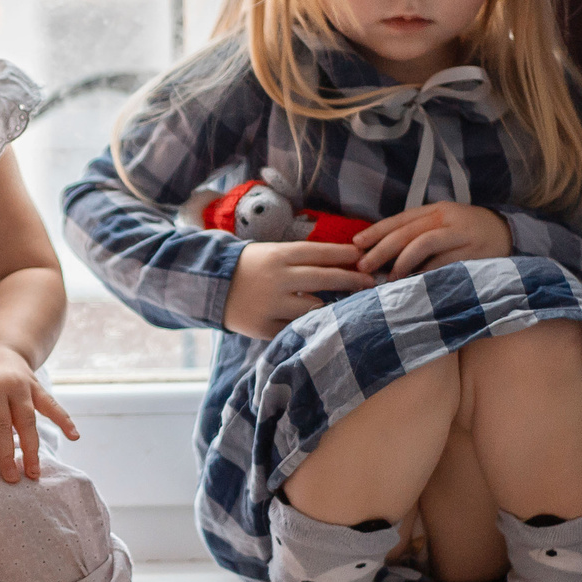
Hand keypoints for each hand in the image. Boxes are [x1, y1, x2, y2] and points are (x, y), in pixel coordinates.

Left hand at [0, 342, 80, 482]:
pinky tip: (74, 436)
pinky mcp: (35, 385)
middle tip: (11, 479)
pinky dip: (64, 420)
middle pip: (1, 426)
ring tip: (33, 472)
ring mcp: (18, 386)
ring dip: (31, 449)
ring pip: (26, 421)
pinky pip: (50, 404)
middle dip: (6, 455)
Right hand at [223, 240, 373, 339]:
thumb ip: (299, 259)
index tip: (363, 257)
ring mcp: (271, 304)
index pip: (319, 253)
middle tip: (372, 282)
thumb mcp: (270, 253)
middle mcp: (277, 278)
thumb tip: (340, 262)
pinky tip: (324, 327)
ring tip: (350, 307)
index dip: (344, 255)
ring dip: (333, 307)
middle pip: (323, 278)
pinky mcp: (264, 327)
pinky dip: (309, 327)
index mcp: (278, 255)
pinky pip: (295, 328)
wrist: (209, 287)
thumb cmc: (248, 267)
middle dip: (351, 280)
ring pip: (313, 307)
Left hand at [354, 202, 511, 279]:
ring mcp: (460, 235)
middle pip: (407, 232)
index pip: (400, 219)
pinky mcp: (473, 253)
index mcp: (435, 210)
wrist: (508, 232)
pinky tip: (415, 282)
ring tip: (389, 278)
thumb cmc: (466, 232)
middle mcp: (446, 219)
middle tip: (364, 266)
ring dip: (403, 261)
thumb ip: (416, 233)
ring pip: (425, 243)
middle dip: (382, 249)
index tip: (356, 245)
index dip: (376, 231)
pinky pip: (445, 262)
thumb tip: (380, 252)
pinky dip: (428, 272)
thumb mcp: (442, 224)